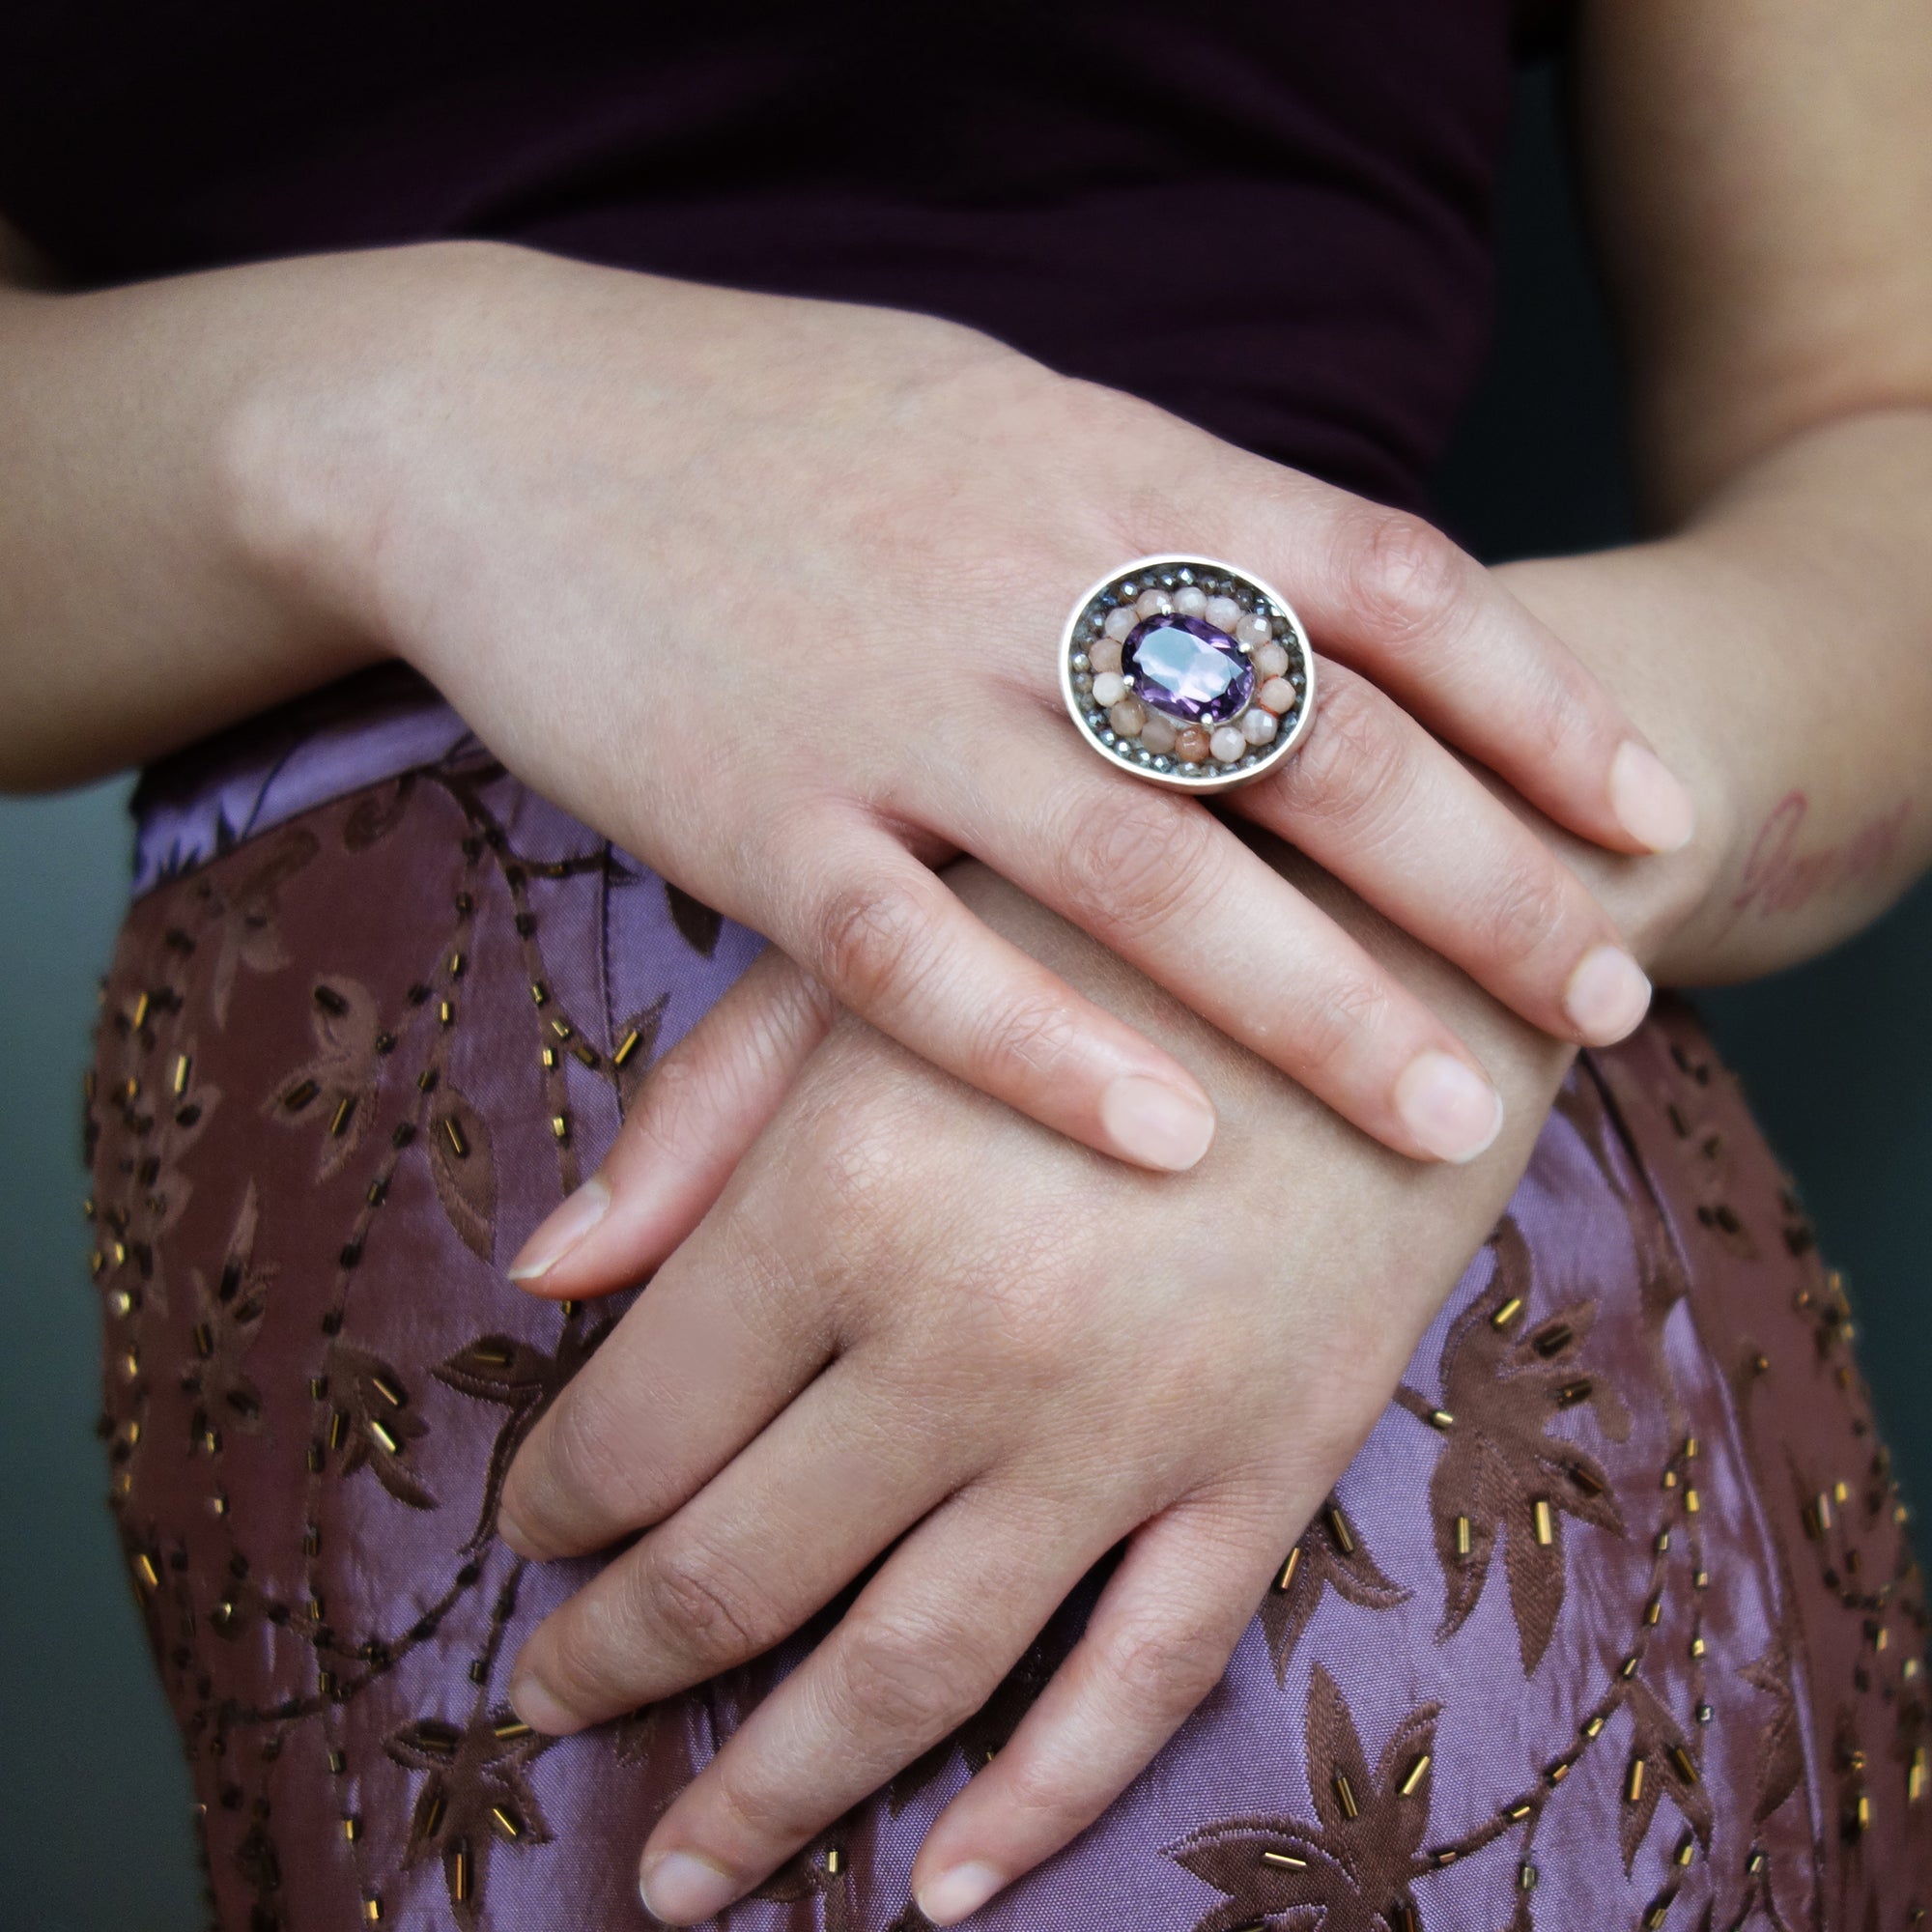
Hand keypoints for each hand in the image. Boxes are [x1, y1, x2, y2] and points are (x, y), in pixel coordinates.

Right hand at [249, 242, 1691, 1168]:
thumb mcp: (992, 417)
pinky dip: (1053, 1056)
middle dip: (1482, 885)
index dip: (1538, 706)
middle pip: (1310, 745)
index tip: (1645, 816)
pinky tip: (1169, 1145)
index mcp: (1102, 471)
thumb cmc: (763, 427)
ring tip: (1450, 1117)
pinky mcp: (752, 814)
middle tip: (1604, 1001)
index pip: (1382, 580)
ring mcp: (887, 704)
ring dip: (1317, 1006)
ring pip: (1145, 875)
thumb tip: (1298, 594)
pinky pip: (920, 963)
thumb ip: (1147, 508)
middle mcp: (1023, 584)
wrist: (497, 421)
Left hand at [493, 856, 1572, 1923]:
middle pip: (738, 1574)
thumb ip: (691, 1125)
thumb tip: (542, 1286)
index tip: (527, 1526)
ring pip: (915, 1673)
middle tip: (541, 1707)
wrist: (1390, 909)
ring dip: (775, 1791)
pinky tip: (945, 1886)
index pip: (634, 1427)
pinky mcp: (1270, 1467)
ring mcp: (1133, 1427)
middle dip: (613, 1659)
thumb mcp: (865, 963)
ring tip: (676, 1874)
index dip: (553, 1499)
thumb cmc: (1092, 911)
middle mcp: (970, 1341)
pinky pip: (1142, 1681)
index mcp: (841, 1197)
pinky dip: (1039, 1804)